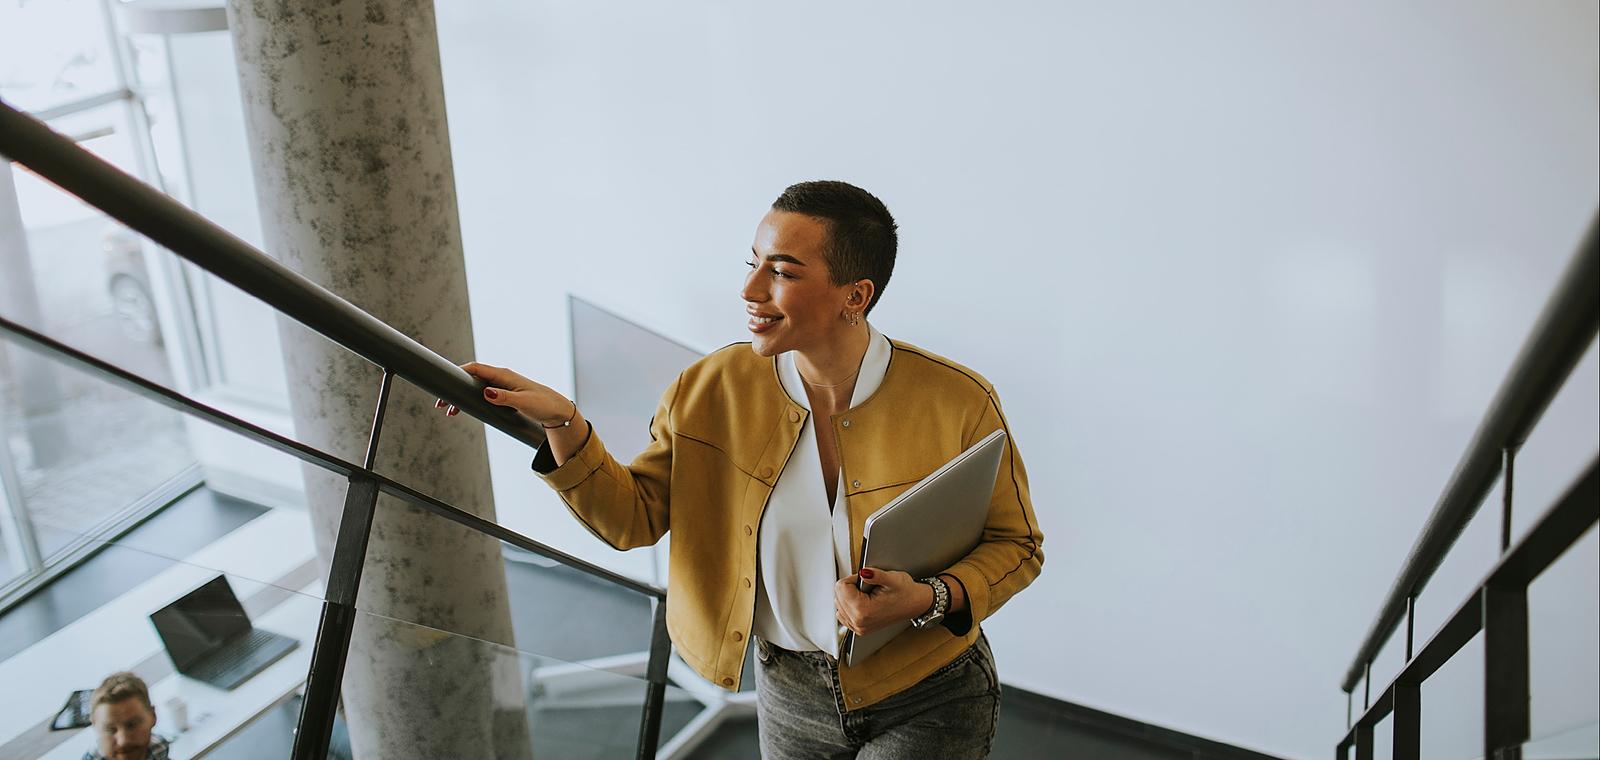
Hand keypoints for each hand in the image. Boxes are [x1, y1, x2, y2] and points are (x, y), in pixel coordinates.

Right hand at [433, 362, 572, 425]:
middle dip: (455, 388)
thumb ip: (504, 397)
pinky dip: (471, 400)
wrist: (555, 410)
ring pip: (475, 388)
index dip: (459, 373)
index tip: (444, 382)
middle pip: (471, 378)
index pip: (476, 368)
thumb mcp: (523, 402)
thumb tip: (486, 392)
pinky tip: (464, 410)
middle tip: (441, 404)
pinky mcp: (503, 394)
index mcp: (504, 375)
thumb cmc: (542, 404)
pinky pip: (482, 394)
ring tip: (450, 412)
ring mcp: (501, 385)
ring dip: (461, 397)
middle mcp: (500, 377)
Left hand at [834, 567, 933, 636]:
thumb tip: (862, 572)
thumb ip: (874, 575)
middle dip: (850, 588)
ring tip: (867, 594)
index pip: (841, 587)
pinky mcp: (860, 629)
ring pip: (838, 605)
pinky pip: (843, 614)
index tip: (865, 579)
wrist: (915, 604)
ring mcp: (859, 628)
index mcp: (863, 611)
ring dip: (848, 596)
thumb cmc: (906, 593)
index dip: (853, 578)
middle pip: (838, 596)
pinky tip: (862, 601)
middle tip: (868, 586)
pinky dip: (849, 605)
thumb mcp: (892, 579)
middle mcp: (859, 622)